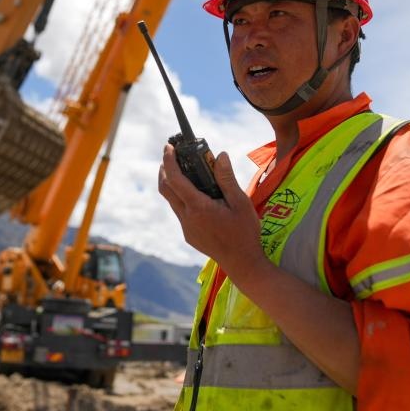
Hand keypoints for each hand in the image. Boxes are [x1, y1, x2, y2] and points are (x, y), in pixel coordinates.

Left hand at [157, 145, 267, 280]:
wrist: (243, 264)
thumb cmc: (245, 232)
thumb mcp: (241, 203)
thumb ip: (227, 179)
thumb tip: (220, 155)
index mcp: (198, 207)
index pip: (175, 179)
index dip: (169, 161)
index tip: (168, 147)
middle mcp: (187, 218)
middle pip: (166, 189)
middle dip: (165, 169)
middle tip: (172, 154)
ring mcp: (186, 228)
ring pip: (172, 201)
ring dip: (172, 184)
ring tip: (184, 170)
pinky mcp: (189, 235)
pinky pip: (179, 212)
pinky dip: (181, 197)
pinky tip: (197, 194)